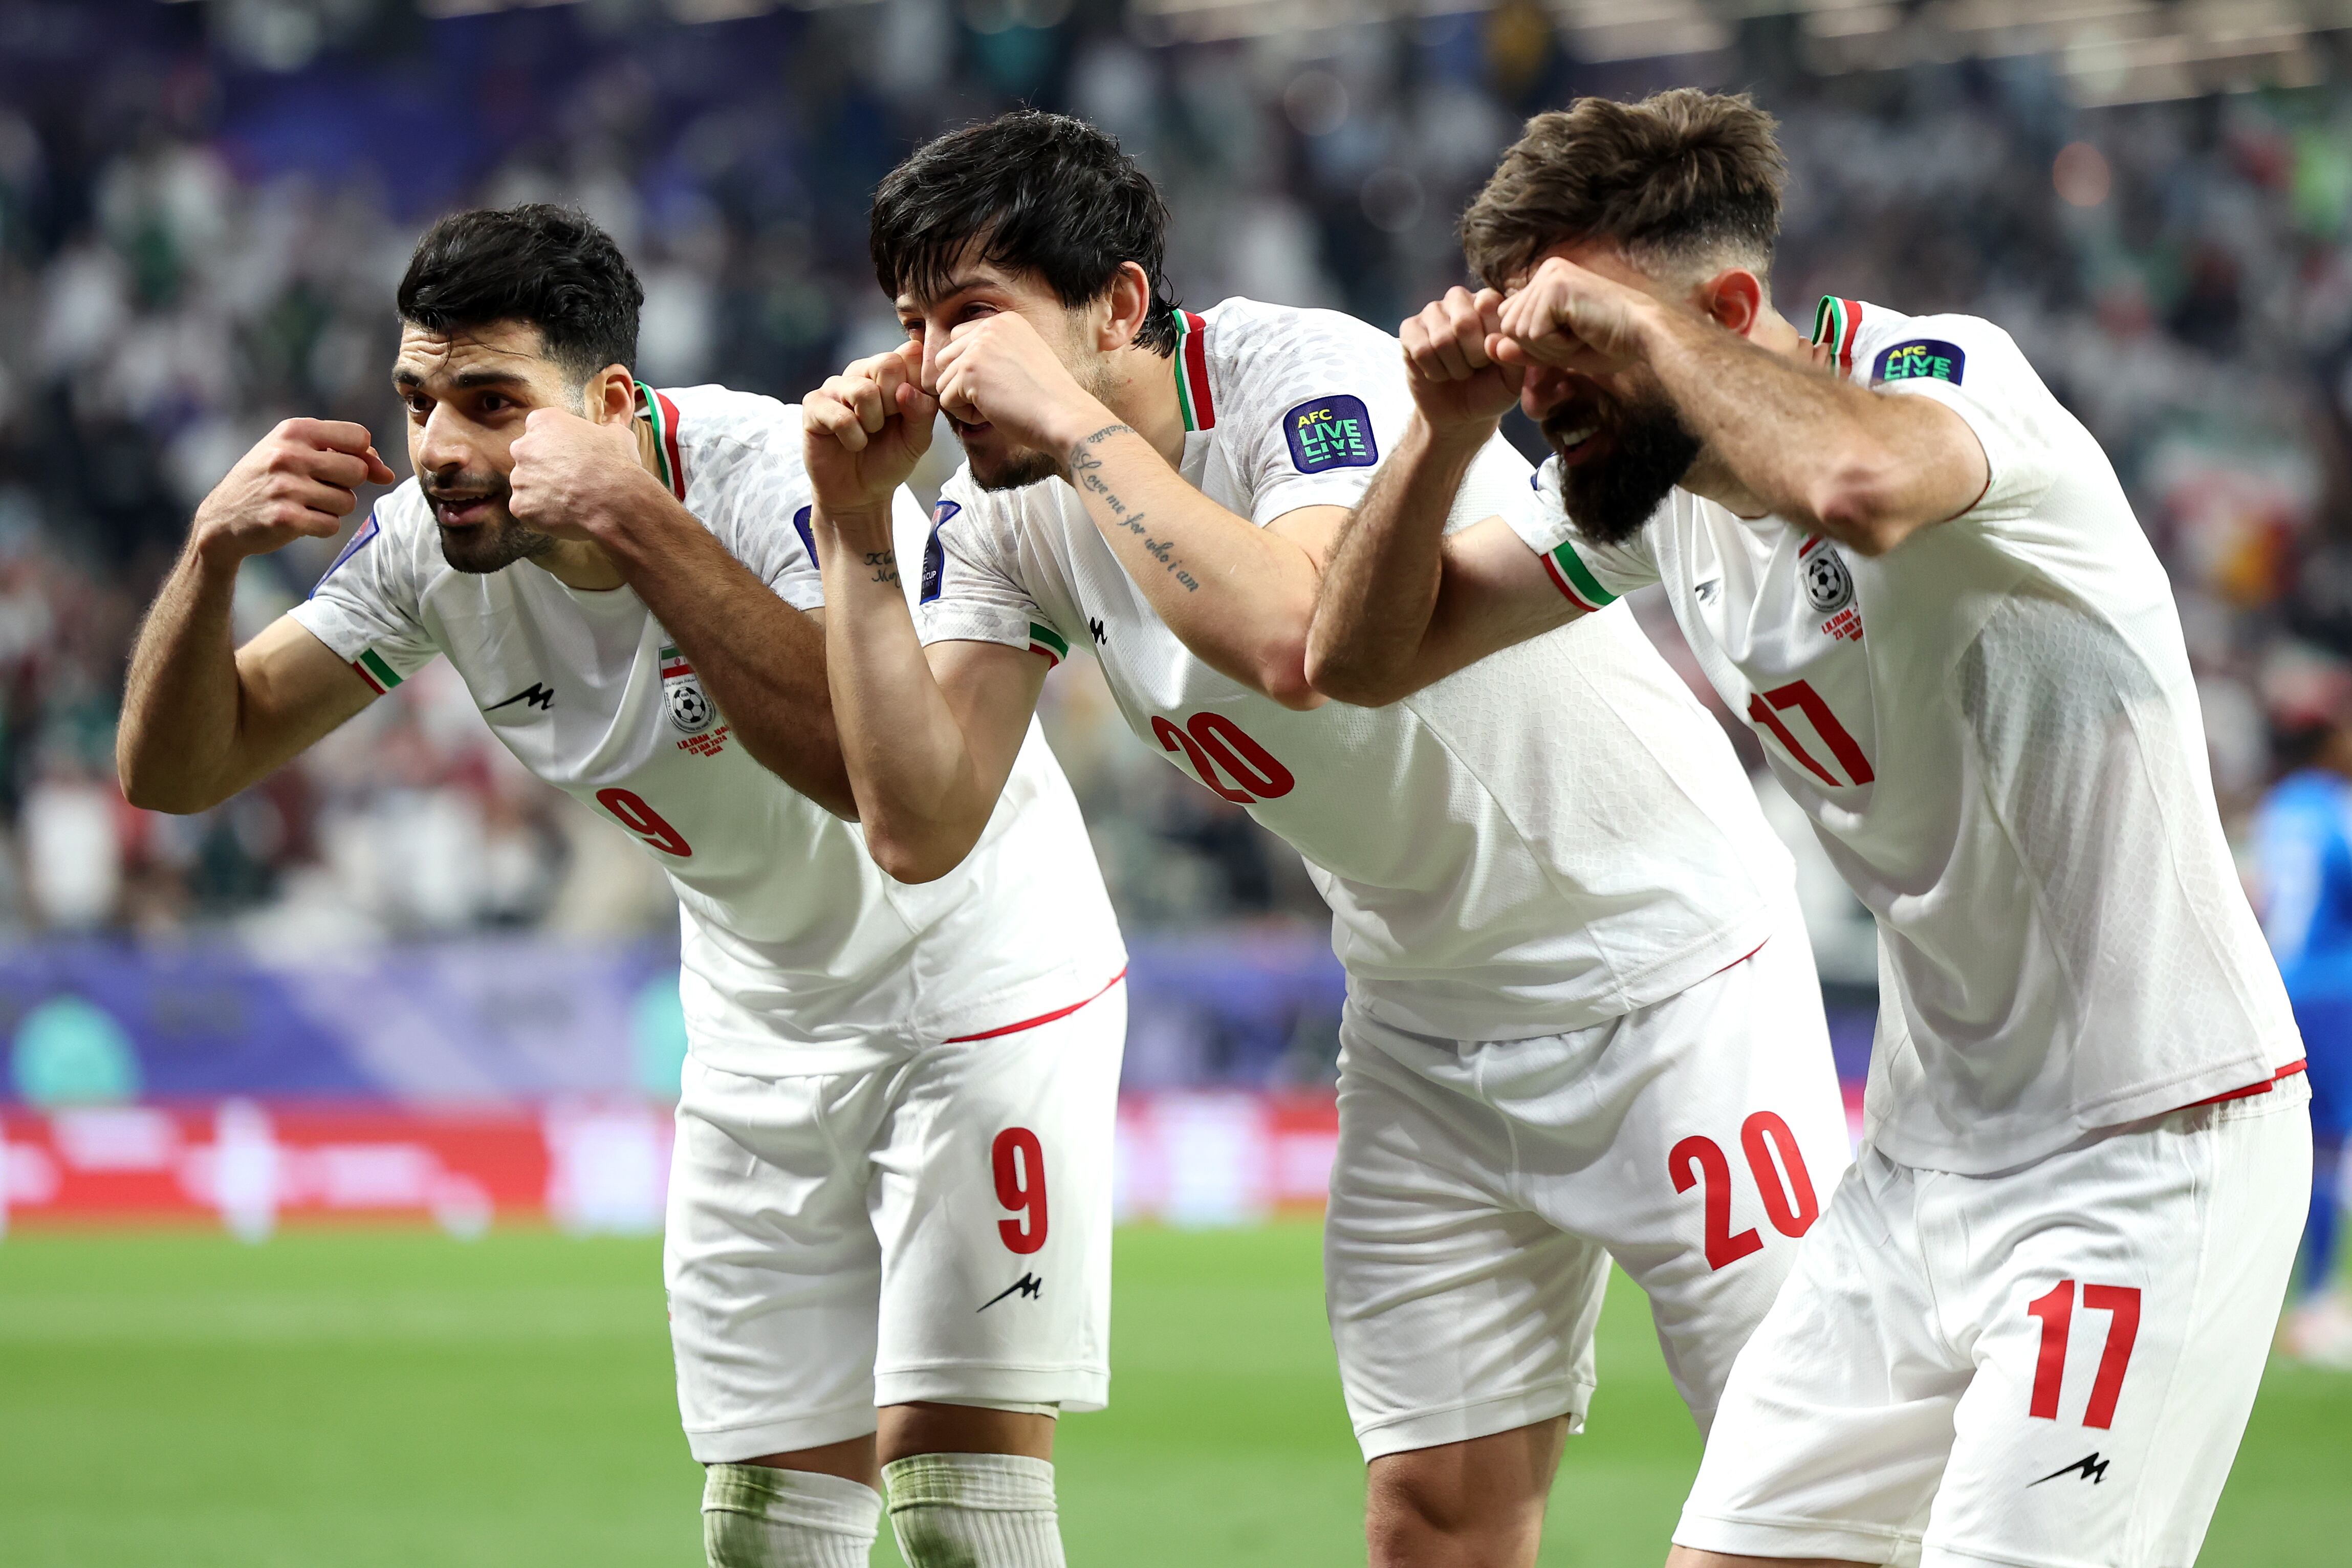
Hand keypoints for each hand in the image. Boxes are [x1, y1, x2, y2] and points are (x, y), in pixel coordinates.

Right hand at [192, 419, 394, 563]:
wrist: (222, 517)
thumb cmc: (269, 480)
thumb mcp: (296, 452)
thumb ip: (343, 454)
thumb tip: (387, 473)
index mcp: (294, 430)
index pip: (359, 436)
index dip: (363, 455)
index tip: (346, 467)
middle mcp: (289, 454)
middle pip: (358, 471)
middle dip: (348, 485)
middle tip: (319, 488)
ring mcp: (286, 487)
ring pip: (348, 502)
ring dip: (333, 508)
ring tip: (305, 504)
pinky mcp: (285, 518)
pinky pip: (332, 525)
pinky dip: (321, 527)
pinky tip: (299, 521)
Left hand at [508, 408, 660, 542]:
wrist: (615, 501)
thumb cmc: (617, 465)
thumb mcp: (616, 434)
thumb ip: (600, 432)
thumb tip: (605, 435)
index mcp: (543, 421)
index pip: (540, 428)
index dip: (556, 444)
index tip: (569, 455)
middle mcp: (524, 447)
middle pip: (528, 456)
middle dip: (544, 467)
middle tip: (568, 479)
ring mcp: (519, 479)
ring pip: (527, 485)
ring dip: (542, 491)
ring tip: (569, 500)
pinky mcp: (520, 506)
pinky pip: (527, 510)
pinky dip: (541, 514)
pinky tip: (564, 515)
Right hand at [804, 342, 937, 526]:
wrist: (859, 492)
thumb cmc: (889, 460)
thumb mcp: (917, 440)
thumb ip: (923, 413)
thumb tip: (907, 390)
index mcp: (890, 374)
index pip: (910, 353)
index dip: (917, 382)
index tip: (912, 410)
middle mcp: (862, 373)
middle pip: (887, 363)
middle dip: (895, 403)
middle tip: (887, 424)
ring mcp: (836, 387)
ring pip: (863, 390)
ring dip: (873, 423)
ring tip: (869, 435)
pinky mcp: (814, 405)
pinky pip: (840, 417)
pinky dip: (853, 438)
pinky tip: (852, 444)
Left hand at [931, 312, 1106, 458]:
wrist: (1065, 415)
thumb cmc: (1049, 398)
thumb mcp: (1023, 357)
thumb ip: (995, 351)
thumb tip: (960, 365)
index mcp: (1005, 321)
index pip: (960, 339)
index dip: (971, 368)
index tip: (997, 383)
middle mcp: (989, 327)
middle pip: (946, 359)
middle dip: (961, 384)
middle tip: (992, 397)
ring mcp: (977, 348)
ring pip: (943, 381)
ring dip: (963, 401)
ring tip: (995, 406)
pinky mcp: (969, 373)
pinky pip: (946, 400)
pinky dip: (965, 416)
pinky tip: (992, 413)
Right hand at [1400, 287, 1523, 433]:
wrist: (1459, 413)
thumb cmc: (1490, 390)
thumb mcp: (1513, 379)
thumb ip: (1513, 356)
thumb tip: (1492, 341)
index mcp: (1489, 302)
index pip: (1489, 303)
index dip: (1491, 339)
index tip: (1494, 358)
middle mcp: (1459, 300)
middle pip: (1464, 322)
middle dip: (1473, 357)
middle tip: (1475, 368)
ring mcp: (1432, 312)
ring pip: (1441, 339)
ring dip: (1453, 368)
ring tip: (1458, 372)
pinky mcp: (1409, 329)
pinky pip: (1421, 350)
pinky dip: (1433, 371)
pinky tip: (1438, 374)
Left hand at [1491, 257, 1659, 375]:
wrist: (1646, 335)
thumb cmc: (1611, 343)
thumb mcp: (1558, 351)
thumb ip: (1523, 349)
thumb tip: (1490, 347)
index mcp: (1546, 281)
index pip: (1511, 322)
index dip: (1536, 343)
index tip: (1572, 336)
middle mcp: (1544, 272)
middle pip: (1509, 328)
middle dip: (1540, 346)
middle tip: (1578, 335)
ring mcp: (1549, 276)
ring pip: (1517, 332)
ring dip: (1549, 346)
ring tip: (1581, 332)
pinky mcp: (1554, 287)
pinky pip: (1533, 334)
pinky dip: (1557, 344)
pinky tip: (1582, 331)